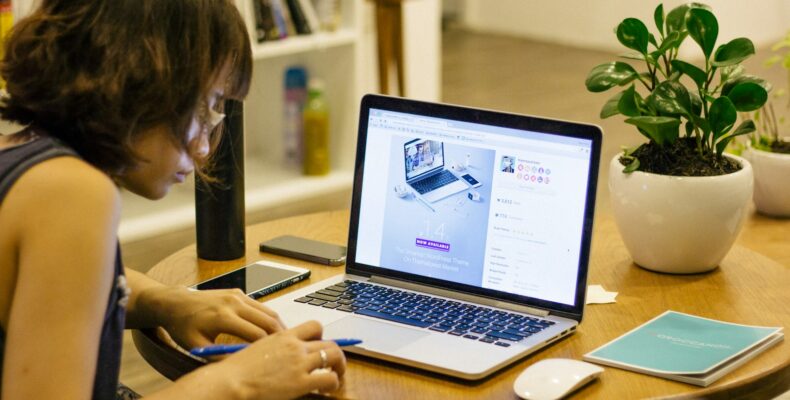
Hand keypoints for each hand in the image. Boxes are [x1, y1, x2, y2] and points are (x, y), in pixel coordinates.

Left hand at [145, 286, 285, 349]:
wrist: (176, 303)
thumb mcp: (198, 346)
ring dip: (278, 325)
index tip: (273, 358)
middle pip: (268, 321)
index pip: (256, 334)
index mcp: (223, 317)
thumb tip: (241, 364)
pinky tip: (270, 329)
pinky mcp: (238, 292)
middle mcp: (233, 303)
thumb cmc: (184, 326)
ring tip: (283, 340)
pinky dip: (268, 317)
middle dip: (280, 336)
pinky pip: (260, 306)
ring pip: (268, 311)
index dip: (267, 348)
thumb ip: (220, 356)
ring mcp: (237, 295)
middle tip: (288, 349)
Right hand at [214, 320, 346, 399]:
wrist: (231, 381)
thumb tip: (283, 354)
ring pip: (334, 356)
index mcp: (284, 336)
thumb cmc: (237, 369)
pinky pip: (329, 378)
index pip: (314, 326)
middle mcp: (295, 346)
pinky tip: (325, 389)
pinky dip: (333, 383)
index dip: (322, 337)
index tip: (319, 346)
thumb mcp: (258, 348)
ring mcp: (299, 363)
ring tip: (335, 378)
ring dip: (339, 367)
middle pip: (329, 342)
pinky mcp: (301, 382)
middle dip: (335, 354)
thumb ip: (275, 347)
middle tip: (333, 365)